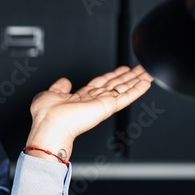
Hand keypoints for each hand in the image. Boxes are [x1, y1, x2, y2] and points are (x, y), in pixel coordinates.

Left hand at [25, 65, 153, 159]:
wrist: (50, 125)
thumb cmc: (46, 116)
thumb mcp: (50, 94)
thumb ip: (59, 87)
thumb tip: (64, 81)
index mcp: (80, 97)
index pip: (101, 84)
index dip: (113, 76)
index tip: (123, 70)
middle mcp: (93, 101)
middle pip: (115, 86)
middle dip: (129, 77)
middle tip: (141, 69)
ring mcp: (101, 104)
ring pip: (124, 90)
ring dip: (137, 81)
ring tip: (148, 72)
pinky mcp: (107, 107)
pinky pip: (126, 97)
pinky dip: (137, 89)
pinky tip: (146, 83)